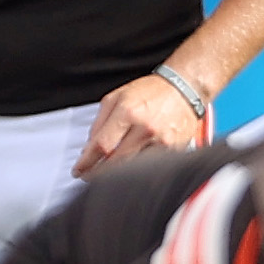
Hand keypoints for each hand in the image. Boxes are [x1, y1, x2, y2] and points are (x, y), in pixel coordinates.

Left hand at [76, 73, 206, 176]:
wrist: (184, 88)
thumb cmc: (152, 91)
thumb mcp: (117, 97)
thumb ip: (99, 122)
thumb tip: (88, 148)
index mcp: (128, 112)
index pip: (101, 145)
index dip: (86, 162)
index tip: (79, 170)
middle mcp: (144, 128)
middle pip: (115, 162)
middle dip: (97, 173)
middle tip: (89, 176)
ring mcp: (161, 141)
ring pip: (132, 168)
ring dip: (116, 175)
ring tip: (106, 175)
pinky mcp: (173, 150)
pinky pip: (150, 167)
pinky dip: (137, 171)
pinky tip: (130, 171)